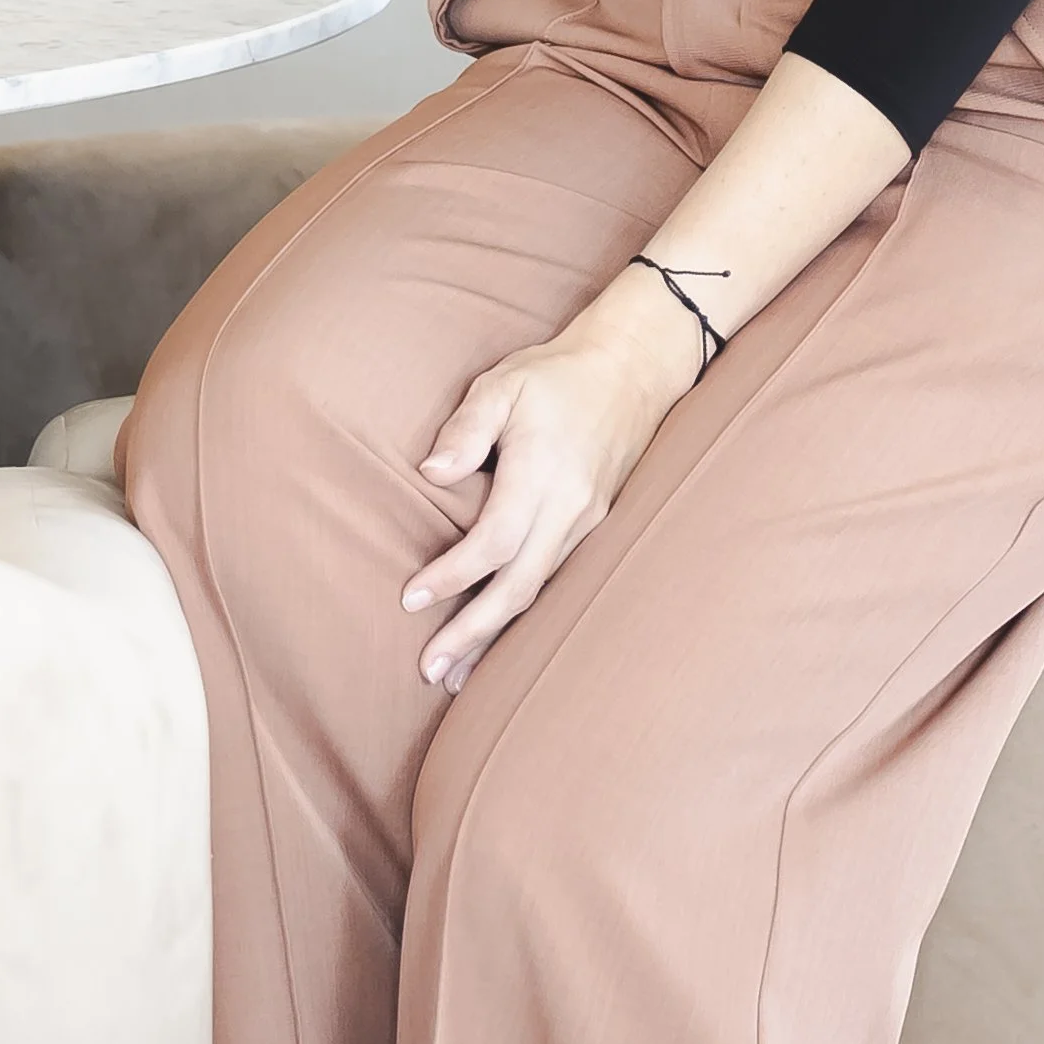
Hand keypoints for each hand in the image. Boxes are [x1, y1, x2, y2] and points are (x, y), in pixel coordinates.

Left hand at [401, 279, 702, 691]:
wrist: (633, 369)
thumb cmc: (557, 375)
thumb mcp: (503, 383)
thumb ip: (466, 429)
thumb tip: (431, 476)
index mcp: (542, 472)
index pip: (494, 542)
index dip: (451, 576)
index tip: (410, 598)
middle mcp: (570, 507)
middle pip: (519, 586)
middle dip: (473, 633)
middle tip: (430, 671)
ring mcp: (589, 521)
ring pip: (540, 592)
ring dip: (498, 635)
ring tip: (457, 674)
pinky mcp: (597, 526)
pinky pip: (556, 579)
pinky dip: (525, 612)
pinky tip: (501, 635)